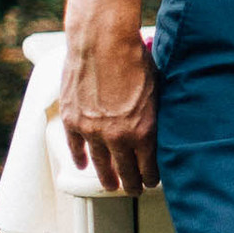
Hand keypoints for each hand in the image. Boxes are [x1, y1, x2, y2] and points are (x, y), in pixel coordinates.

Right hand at [60, 3, 158, 194]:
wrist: (102, 42)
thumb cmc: (135, 59)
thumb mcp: (158, 90)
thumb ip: (156, 114)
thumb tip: (160, 126)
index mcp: (143, 131)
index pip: (149, 166)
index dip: (151, 177)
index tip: (152, 181)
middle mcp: (117, 136)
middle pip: (125, 170)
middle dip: (132, 183)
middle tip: (134, 190)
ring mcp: (92, 130)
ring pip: (100, 164)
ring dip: (107, 177)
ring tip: (111, 186)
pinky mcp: (72, 120)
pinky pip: (76, 147)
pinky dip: (80, 158)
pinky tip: (83, 165)